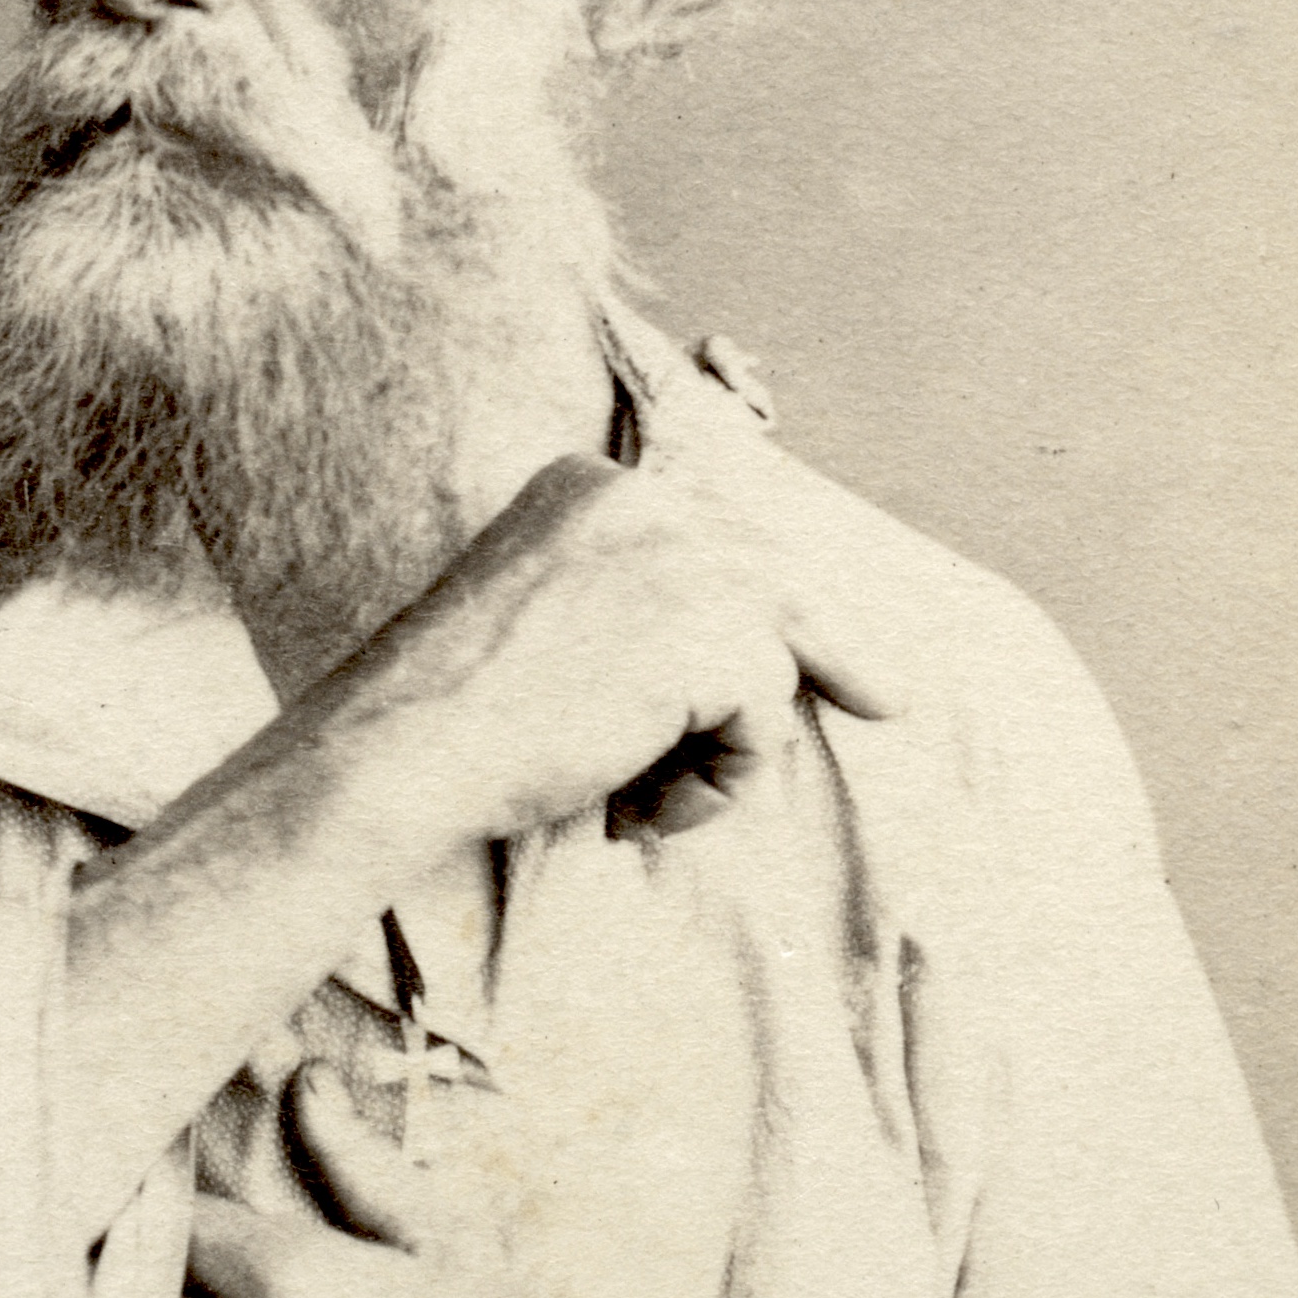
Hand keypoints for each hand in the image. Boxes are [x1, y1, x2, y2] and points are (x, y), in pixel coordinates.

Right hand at [335, 451, 905, 856]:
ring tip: (644, 801)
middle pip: (777, 580)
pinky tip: (642, 808)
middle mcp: (648, 503)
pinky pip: (767, 722)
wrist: (408, 745)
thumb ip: (623, 607)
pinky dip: (722, 782)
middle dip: (834, 651)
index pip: (715, 538)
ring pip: (772, 660)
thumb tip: (740, 657)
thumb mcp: (539, 619)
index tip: (808, 644)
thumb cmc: (449, 714)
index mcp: (592, 488)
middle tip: (889, 702)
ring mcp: (687, 560)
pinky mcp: (715, 633)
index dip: (762, 604)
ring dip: (727, 748)